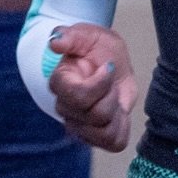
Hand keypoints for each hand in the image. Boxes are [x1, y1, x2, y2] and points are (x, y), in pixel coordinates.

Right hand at [45, 22, 138, 151]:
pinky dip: (122, 127)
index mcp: (60, 83)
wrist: (111, 63)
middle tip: (112, 81)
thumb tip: (54, 42)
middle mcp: (66, 108)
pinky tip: (119, 111)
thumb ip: (71, 36)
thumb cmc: (96, 49)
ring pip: (103, 132)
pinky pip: (113, 143)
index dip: (100, 82)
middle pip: (95, 115)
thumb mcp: (88, 35)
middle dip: (111, 94)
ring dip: (116, 112)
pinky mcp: (96, 136)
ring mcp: (79, 125)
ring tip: (113, 96)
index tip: (109, 66)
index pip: (76, 96)